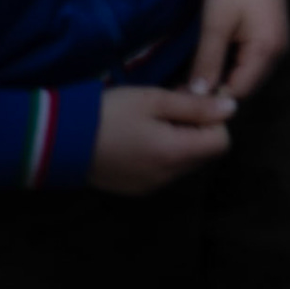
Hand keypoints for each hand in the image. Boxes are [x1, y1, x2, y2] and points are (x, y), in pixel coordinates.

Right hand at [89, 86, 233, 195]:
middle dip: (198, 127)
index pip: (221, 142)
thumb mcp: (154, 100)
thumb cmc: (109, 113)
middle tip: (174, 105)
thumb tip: (232, 107)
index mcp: (175, 155)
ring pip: (185, 161)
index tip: (195, 101)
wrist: (57, 140)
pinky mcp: (135, 188)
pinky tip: (142, 135)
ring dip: (181, 139)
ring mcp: (150, 186)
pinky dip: (164, 152)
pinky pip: (165, 170)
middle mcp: (167, 177)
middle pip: (205, 153)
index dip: (215, 119)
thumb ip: (196, 106)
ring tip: (155, 118)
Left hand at [187, 0, 288, 99]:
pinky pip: (251, 64)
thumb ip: (207, 62)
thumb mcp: (215, 25)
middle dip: (217, 90)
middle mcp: (277, 55)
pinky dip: (232, 68)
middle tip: (185, 87)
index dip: (212, 97)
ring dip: (223, 79)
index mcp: (266, 52)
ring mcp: (276, 47)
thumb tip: (197, 94)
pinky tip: (212, 64)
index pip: (239, 91)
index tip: (184, 95)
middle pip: (245, 87)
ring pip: (248, 76)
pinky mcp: (270, 39)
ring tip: (195, 78)